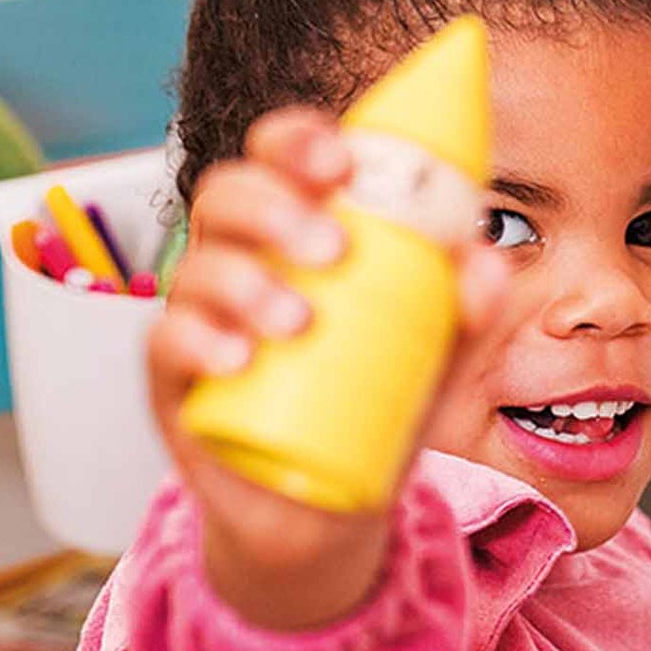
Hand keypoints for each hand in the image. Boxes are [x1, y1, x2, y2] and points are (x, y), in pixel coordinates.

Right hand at [149, 106, 507, 631]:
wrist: (330, 509)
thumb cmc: (378, 407)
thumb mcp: (438, 360)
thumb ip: (468, 311)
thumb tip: (485, 259)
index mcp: (301, 231)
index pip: (283, 159)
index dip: (300, 141)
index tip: (343, 162)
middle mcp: (242, 260)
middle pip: (228, 194)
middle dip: (276, 208)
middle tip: (334, 247)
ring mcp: (202, 317)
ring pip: (195, 266)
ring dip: (245, 281)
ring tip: (301, 321)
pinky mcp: (174, 381)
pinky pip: (165, 342)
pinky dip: (199, 341)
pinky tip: (238, 359)